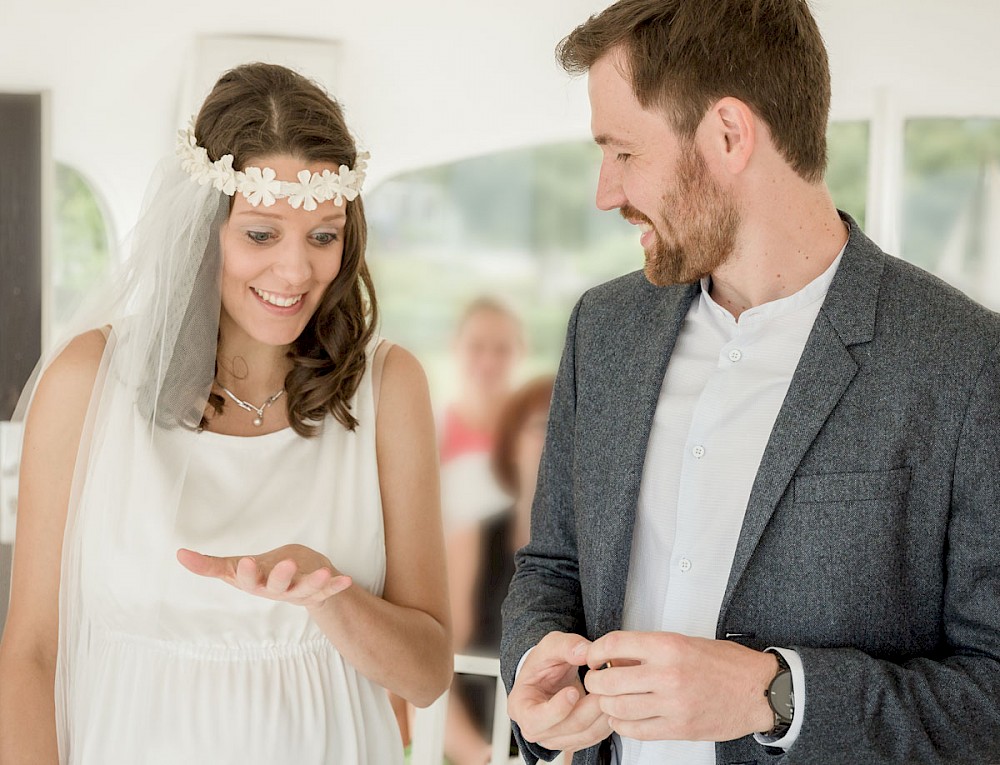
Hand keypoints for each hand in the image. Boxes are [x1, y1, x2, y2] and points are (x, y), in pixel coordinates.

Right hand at [177, 544, 351, 609]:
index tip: (245, 562)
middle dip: (281, 576)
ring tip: (323, 572)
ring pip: (304, 589)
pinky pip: (328, 590)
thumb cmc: (260, 572)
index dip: (247, 573)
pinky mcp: (317, 590)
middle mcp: (275, 590)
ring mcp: (297, 591)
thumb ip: (210, 565)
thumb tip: (179, 554)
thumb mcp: (234, 568)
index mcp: (254, 583)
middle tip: (286, 563)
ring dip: (314, 582)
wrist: (293, 580)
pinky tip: (347, 580)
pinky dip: (336, 586)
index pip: (247, 579)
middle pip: (277, 586)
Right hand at [507, 631, 611, 752]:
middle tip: (604, 687)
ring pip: (585, 735)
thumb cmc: (543, 663)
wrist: (548, 675)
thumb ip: (566, 646)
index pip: (536, 719)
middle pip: (568, 727)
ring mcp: (555, 739)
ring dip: (603, 714)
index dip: (558, 708)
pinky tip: (612, 703)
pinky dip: (607, 722)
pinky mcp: (573, 742)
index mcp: (521, 707)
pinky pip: (595, 738)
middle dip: (590, 707)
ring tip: (612, 692)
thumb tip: (584, 652)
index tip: (573, 691)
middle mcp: (536, 729)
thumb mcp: (550, 646)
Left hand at [584, 631, 775, 741]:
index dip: (595, 651)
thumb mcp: (684, 642)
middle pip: (609, 680)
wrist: (759, 690)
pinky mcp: (679, 729)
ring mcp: (673, 705)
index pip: (615, 644)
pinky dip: (623, 725)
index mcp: (669, 647)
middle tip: (596, 680)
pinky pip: (637, 731)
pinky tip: (624, 718)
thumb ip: (649, 650)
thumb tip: (615, 656)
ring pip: (618, 709)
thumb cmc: (726, 665)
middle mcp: (668, 675)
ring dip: (606, 705)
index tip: (592, 657)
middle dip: (596, 682)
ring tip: (609, 700)